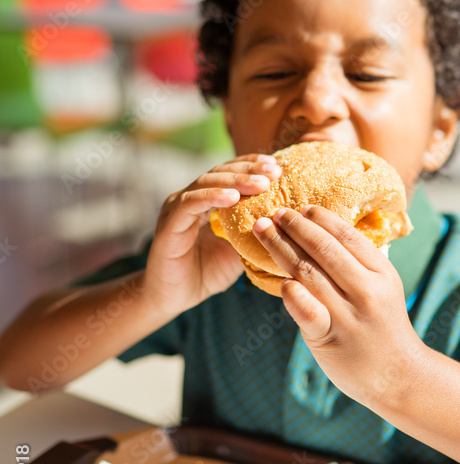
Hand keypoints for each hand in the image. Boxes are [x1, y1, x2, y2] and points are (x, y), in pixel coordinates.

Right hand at [143, 153, 281, 318]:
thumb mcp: (239, 250)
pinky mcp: (169, 223)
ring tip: (261, 184)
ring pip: (206, 182)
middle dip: (249, 169)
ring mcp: (177, 208)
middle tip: (275, 171)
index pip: (230, 172)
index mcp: (206, 200)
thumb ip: (255, 232)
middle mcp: (190, 198)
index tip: (278, 166)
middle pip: (221, 171)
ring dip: (235, 180)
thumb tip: (286, 221)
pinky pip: (190, 203)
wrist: (173, 298)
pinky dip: (212, 197)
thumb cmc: (206, 272)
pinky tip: (232, 197)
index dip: (253, 165)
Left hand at [252, 205, 427, 408]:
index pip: (347, 236)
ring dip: (281, 248)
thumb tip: (321, 231)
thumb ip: (358, 263)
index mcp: (381, 272)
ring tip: (263, 231)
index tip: (301, 208)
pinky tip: (280, 280)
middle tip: (274, 213)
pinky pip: (307, 310)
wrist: (398, 375)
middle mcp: (367, 290)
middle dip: (295, 227)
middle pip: (324, 249)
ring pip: (308, 273)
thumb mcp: (383, 287)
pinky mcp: (330, 338)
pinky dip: (292, 293)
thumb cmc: (383, 326)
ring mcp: (349, 315)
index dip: (321, 218)